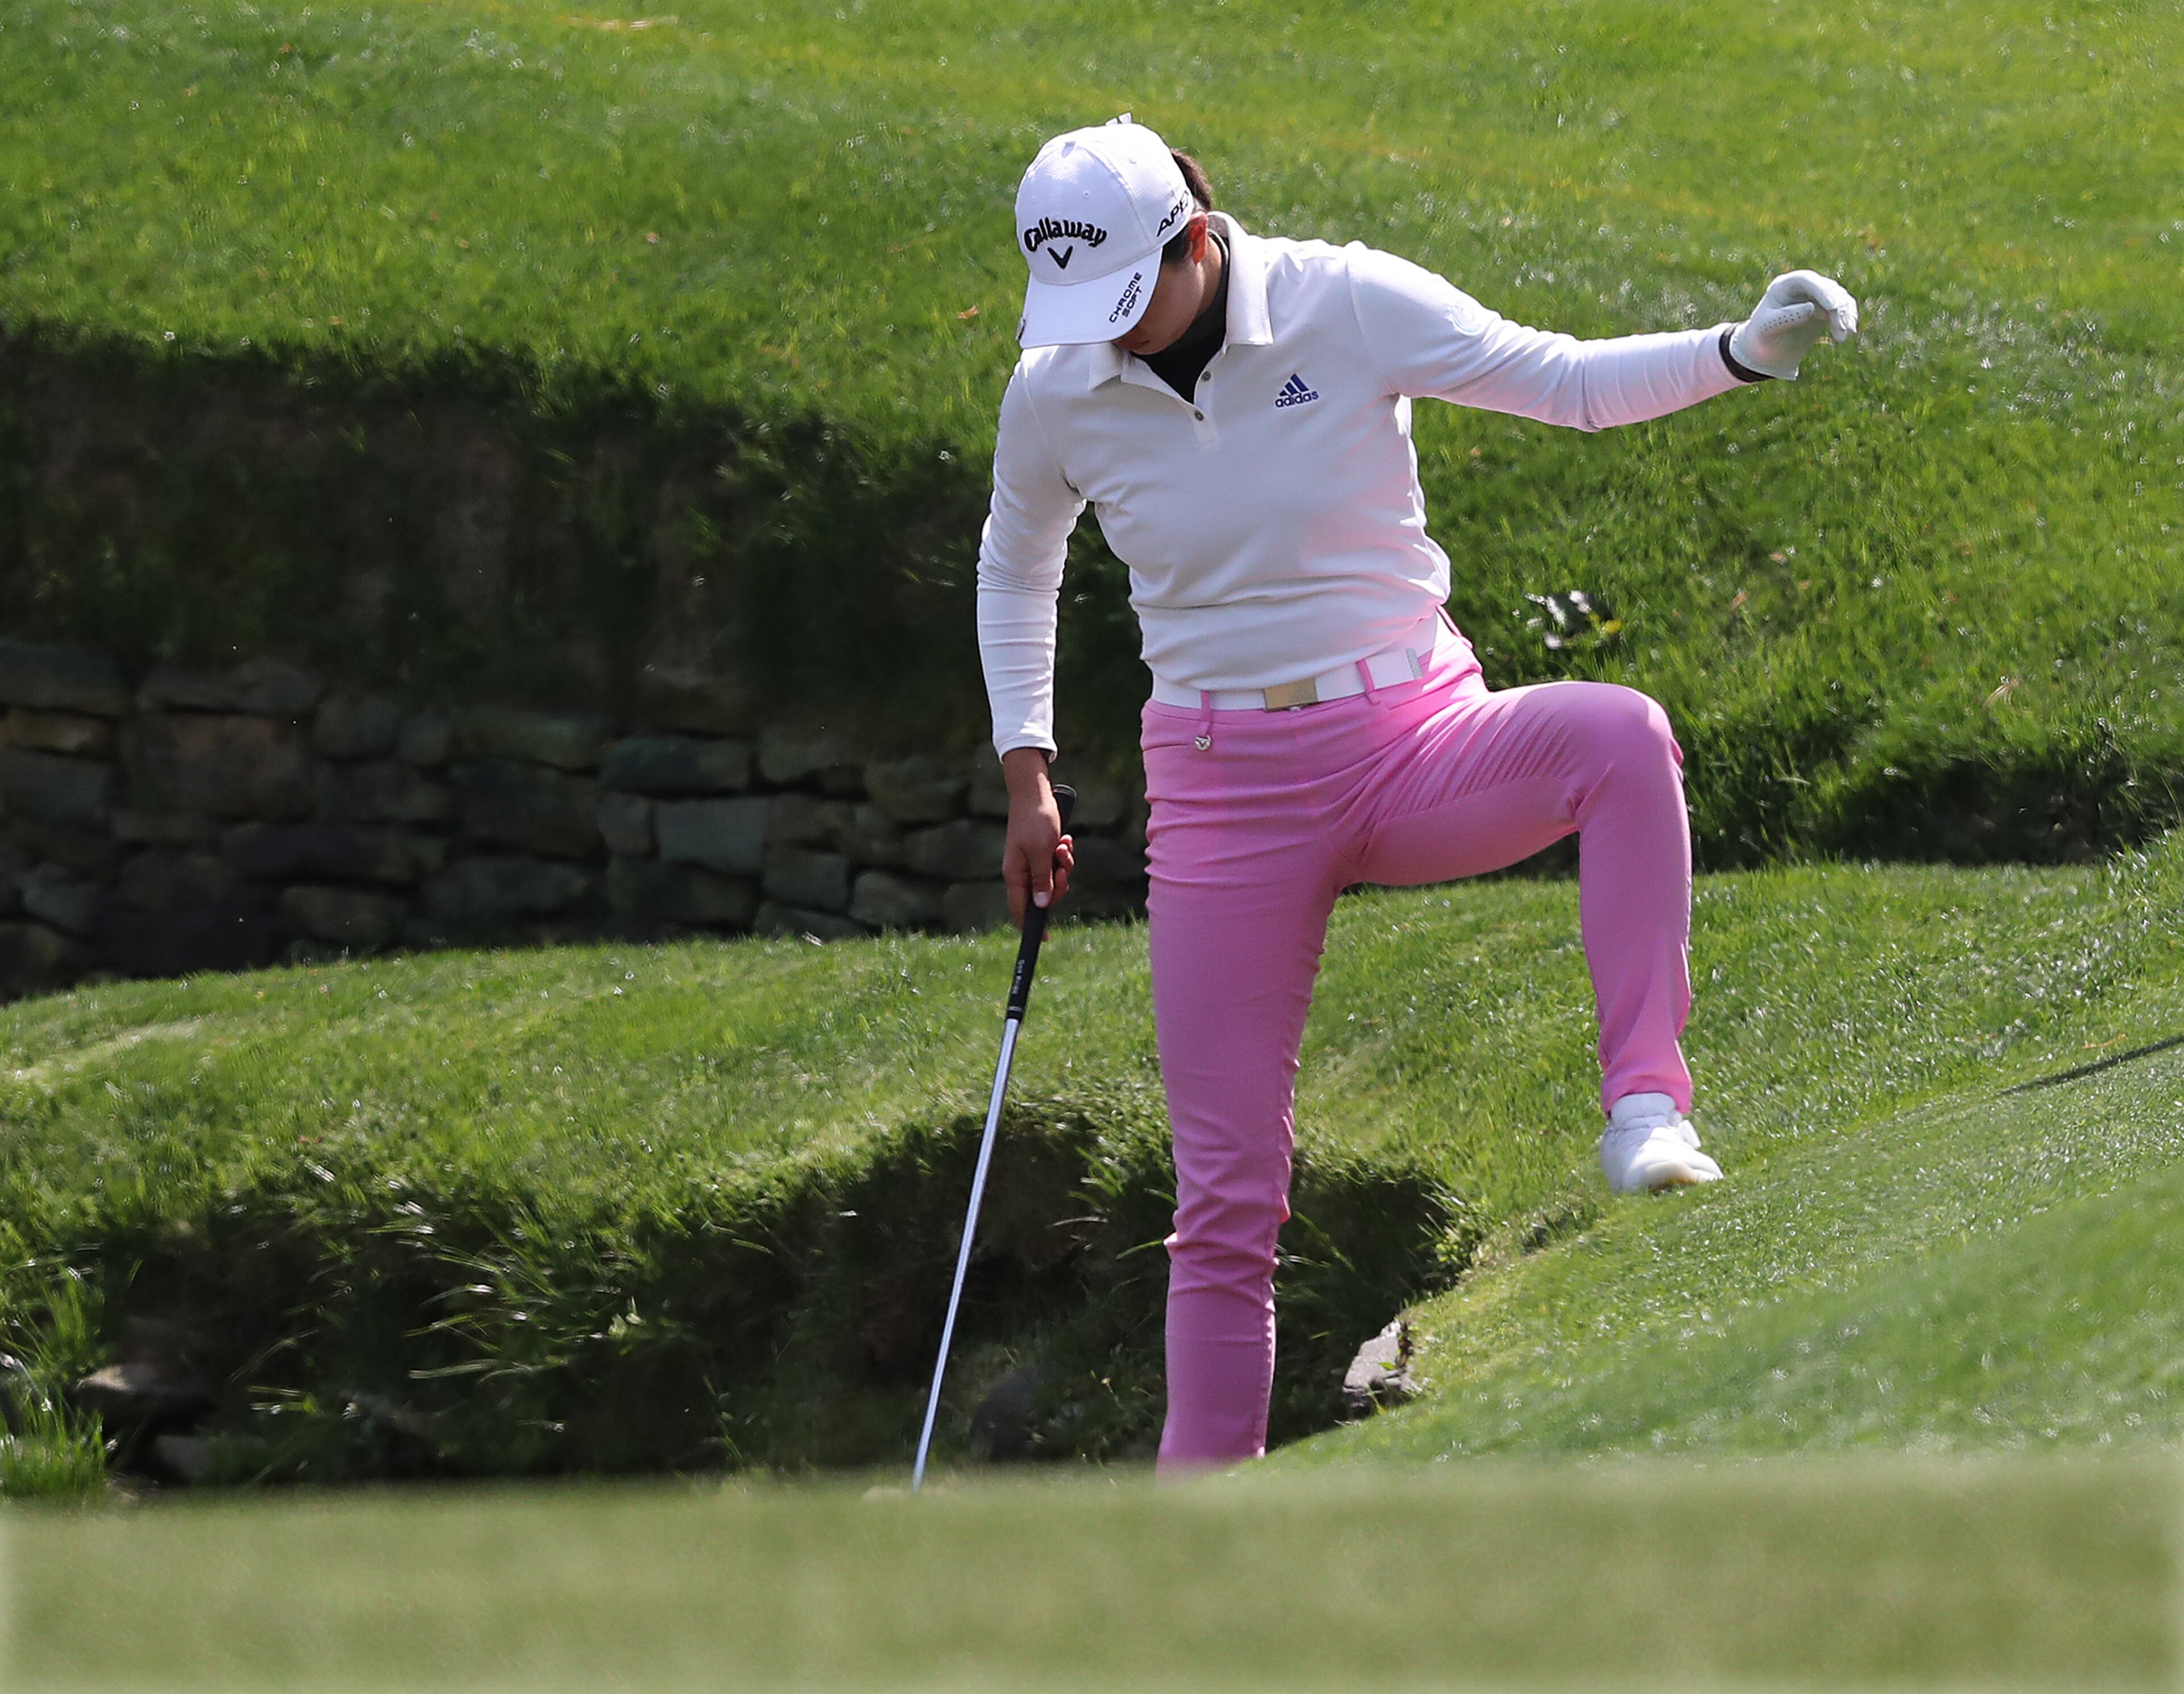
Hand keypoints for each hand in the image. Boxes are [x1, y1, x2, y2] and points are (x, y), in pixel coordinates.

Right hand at [1000, 747, 1073, 925]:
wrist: (1034, 792)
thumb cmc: (1036, 821)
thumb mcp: (1042, 852)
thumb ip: (1042, 880)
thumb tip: (1041, 906)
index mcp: (1015, 875)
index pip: (1021, 909)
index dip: (1032, 925)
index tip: (1044, 938)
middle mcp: (1022, 872)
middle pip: (1044, 896)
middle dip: (1059, 884)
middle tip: (1062, 867)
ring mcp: (1031, 862)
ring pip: (1054, 879)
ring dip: (1064, 865)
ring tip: (1063, 845)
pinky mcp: (1041, 852)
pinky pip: (1057, 864)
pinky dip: (1064, 855)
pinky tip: (1064, 839)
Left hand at [1728, 270, 1858, 380]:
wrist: (1767, 351)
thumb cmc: (1762, 338)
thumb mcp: (1768, 329)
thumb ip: (1786, 317)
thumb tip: (1811, 308)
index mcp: (1783, 285)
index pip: (1805, 280)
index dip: (1822, 291)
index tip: (1834, 306)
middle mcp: (1802, 286)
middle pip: (1826, 288)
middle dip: (1837, 307)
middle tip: (1842, 327)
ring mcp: (1816, 295)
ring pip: (1839, 297)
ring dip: (1845, 315)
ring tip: (1843, 336)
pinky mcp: (1826, 307)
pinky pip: (1843, 307)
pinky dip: (1848, 318)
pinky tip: (1847, 333)